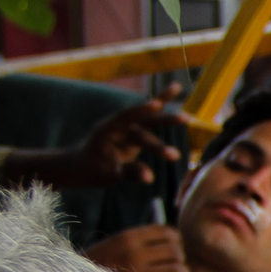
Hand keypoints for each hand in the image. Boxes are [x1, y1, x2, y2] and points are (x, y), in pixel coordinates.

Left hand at [40, 91, 185, 188]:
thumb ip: (129, 172)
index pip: (124, 118)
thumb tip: (150, 177)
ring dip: (167, 120)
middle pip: (142, 123)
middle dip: (161, 126)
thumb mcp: (109, 174)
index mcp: (107, 131)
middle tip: (181, 132)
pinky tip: (175, 94)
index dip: (140, 110)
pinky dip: (162, 112)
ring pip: (149, 121)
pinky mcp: (135, 133)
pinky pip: (150, 123)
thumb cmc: (94, 170)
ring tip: (187, 118)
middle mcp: (119, 126)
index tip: (156, 105)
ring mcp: (127, 129)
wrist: (83, 165)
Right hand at [86, 225, 187, 271]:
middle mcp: (134, 253)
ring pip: (178, 271)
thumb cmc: (101, 262)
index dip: (176, 240)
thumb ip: (143, 242)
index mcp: (129, 237)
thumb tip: (176, 242)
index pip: (167, 233)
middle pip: (176, 251)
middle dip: (179, 259)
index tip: (173, 246)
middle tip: (175, 265)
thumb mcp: (117, 243)